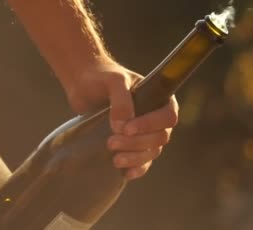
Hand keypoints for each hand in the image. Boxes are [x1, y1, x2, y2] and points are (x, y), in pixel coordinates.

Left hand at [65, 59, 178, 180]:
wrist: (84, 85)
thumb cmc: (101, 78)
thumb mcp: (112, 81)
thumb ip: (120, 100)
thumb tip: (123, 125)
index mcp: (160, 99)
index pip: (168, 117)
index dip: (151, 125)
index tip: (127, 128)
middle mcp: (157, 118)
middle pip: (160, 138)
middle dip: (137, 143)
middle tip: (111, 142)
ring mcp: (145, 133)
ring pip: (151, 152)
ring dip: (136, 158)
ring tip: (114, 159)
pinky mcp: (132, 145)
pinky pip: (142, 162)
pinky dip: (136, 168)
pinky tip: (125, 173)